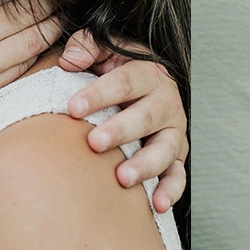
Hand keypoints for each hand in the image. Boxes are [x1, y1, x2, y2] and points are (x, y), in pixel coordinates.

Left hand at [57, 33, 185, 212]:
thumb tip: (71, 59)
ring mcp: (173, 133)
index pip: (126, 80)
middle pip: (146, 116)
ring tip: (122, 178)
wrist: (140, 92)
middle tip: (94, 142)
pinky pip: (177, 176)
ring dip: (145, 164)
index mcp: (148, 73)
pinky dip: (170, 190)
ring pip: (165, 149)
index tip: (73, 107)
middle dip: (120, 130)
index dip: (100, 93)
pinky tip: (156, 204)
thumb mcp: (103, 50)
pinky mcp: (175, 158)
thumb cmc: (113, 72)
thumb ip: (87, 45)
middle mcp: (166, 103)